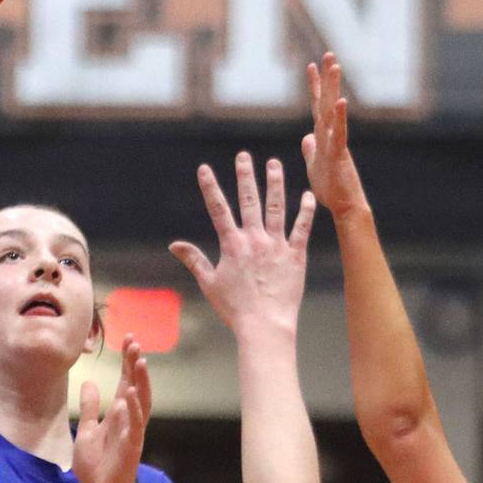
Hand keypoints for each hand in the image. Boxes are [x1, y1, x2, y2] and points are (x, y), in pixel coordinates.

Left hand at [73, 338, 150, 482]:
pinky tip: (130, 395)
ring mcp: (133, 432)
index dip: (128, 362)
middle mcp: (130, 419)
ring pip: (142, 402)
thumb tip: (90, 383)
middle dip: (136, 365)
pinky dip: (134, 410)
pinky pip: (135, 426)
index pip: (127, 382)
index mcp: (120, 414)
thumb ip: (90, 407)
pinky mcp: (132, 447)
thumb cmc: (96, 465)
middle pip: (137, 386)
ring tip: (139, 362)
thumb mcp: (88, 430)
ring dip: (142, 382)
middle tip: (135, 343)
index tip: (128, 339)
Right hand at [169, 153, 315, 337]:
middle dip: (245, 176)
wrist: (265, 325)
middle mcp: (255, 240)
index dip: (210, 187)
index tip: (204, 168)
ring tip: (275, 164)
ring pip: (276, 207)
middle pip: (249, 201)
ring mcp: (277, 246)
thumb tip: (174, 245)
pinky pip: (302, 228)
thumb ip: (194, 260)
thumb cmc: (236, 309)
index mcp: (232, 246)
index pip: (218, 209)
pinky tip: (308, 195)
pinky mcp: (296, 255)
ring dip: (275, 184)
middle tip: (244, 156)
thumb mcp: (209, 283)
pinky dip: (306, 211)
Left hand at [302, 53, 366, 217]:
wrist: (345, 207)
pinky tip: (341, 101)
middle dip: (327, 78)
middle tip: (328, 53)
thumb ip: (311, 150)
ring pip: (333, 112)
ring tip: (335, 66)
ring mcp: (336, 143)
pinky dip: (340, 117)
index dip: (315, 87)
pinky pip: (340, 133)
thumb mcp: (315, 167)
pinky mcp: (340, 155)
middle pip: (326, 102)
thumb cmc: (331, 190)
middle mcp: (330, 135)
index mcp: (322, 137)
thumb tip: (307, 137)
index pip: (317, 107)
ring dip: (334, 88)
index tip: (311, 65)